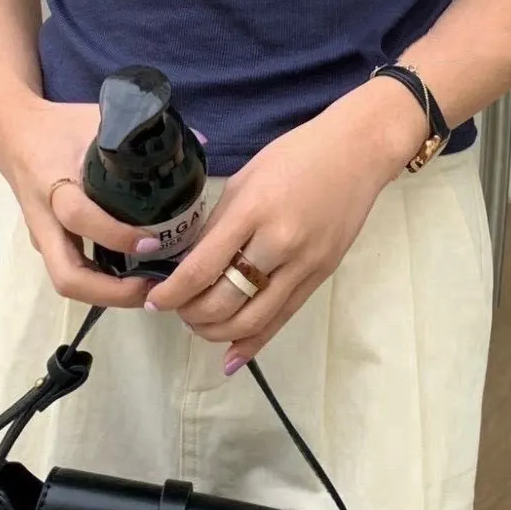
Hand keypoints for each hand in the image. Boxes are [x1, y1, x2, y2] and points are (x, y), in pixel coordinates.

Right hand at [0, 98, 158, 309]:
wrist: (14, 135)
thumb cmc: (60, 126)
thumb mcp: (98, 118)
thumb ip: (143, 130)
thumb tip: (199, 141)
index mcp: (54, 182)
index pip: (80, 217)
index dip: (116, 235)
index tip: (152, 242)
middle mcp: (44, 219)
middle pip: (66, 275)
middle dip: (111, 291)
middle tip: (152, 287)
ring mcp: (43, 237)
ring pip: (66, 282)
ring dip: (107, 295)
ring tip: (149, 290)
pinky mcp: (47, 244)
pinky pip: (71, 272)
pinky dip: (100, 283)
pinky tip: (133, 279)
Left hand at [144, 79, 425, 371]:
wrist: (357, 152)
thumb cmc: (296, 155)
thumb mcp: (245, 180)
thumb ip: (218, 224)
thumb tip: (189, 264)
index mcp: (253, 211)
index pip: (203, 267)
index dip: (172, 292)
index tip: (153, 300)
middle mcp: (279, 243)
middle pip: (225, 302)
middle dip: (190, 315)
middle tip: (175, 308)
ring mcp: (304, 264)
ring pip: (252, 320)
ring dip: (216, 332)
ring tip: (199, 324)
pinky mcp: (321, 276)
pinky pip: (282, 318)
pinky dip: (253, 343)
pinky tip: (231, 357)